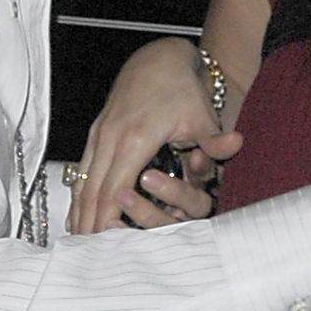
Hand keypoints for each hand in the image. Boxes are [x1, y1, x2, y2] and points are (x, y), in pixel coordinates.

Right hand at [68, 37, 242, 233]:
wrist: (158, 58)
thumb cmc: (180, 87)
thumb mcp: (202, 115)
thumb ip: (215, 140)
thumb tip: (234, 144)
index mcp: (136, 137)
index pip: (116, 188)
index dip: (108, 218)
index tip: (104, 242)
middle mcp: (112, 136)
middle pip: (93, 189)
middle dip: (89, 223)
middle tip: (86, 253)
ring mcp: (100, 133)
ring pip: (83, 179)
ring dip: (79, 211)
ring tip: (77, 241)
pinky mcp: (97, 131)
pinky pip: (82, 169)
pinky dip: (78, 193)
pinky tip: (76, 213)